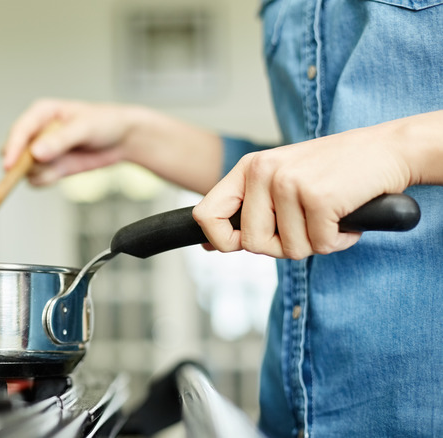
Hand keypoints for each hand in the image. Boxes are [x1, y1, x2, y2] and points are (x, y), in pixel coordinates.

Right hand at [2, 99, 138, 185]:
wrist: (122, 139)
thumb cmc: (105, 123)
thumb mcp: (84, 128)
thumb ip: (60, 140)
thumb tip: (36, 153)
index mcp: (41, 113)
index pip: (19, 130)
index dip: (12, 148)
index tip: (9, 165)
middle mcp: (36, 132)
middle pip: (15, 152)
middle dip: (25, 163)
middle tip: (45, 165)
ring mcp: (42, 151)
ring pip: (25, 169)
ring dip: (40, 172)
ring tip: (64, 163)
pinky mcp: (49, 167)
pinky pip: (37, 180)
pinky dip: (47, 180)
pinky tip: (64, 171)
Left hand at [192, 120, 417, 258]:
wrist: (388, 149)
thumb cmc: (334, 170)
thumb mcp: (280, 180)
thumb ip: (247, 209)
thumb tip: (209, 246)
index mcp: (249, 168)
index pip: (206, 215)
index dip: (220, 241)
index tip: (239, 245)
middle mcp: (263, 172)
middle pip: (252, 243)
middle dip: (283, 245)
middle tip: (307, 224)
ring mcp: (289, 183)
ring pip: (289, 249)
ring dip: (316, 242)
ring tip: (330, 214)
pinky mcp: (318, 197)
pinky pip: (320, 246)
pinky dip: (339, 240)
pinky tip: (346, 216)